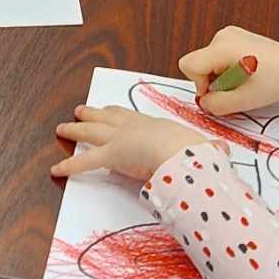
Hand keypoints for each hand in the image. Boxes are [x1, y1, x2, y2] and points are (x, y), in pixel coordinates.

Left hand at [52, 105, 202, 185]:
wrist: (182, 153)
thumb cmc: (193, 152)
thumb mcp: (204, 149)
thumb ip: (211, 151)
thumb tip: (223, 153)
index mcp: (154, 125)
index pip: (132, 117)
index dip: (118, 113)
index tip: (110, 109)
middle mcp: (134, 127)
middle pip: (108, 117)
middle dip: (92, 113)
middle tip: (80, 110)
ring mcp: (120, 138)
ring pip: (91, 131)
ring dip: (75, 130)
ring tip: (62, 127)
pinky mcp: (111, 155)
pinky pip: (84, 162)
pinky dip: (68, 166)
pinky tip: (55, 169)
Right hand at [178, 28, 278, 117]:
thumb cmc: (277, 80)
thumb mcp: (244, 100)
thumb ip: (216, 105)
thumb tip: (203, 102)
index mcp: (223, 47)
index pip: (188, 64)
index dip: (199, 84)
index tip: (218, 91)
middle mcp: (223, 36)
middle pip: (198, 64)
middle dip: (211, 81)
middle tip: (236, 88)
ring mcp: (229, 34)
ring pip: (207, 62)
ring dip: (220, 76)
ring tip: (244, 80)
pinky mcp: (234, 37)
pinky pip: (217, 57)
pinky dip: (226, 69)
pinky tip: (245, 73)